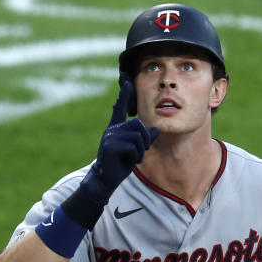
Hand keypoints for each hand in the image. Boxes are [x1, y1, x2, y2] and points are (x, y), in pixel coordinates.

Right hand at [81, 81, 158, 203]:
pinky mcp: (111, 146)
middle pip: (139, 125)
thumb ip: (144, 139)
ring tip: (134, 158)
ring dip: (141, 150)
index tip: (127, 83)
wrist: (106, 178)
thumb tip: (155, 130)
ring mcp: (110, 137)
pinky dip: (136, 157)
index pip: (120, 109)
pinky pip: (134, 147)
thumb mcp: (135, 150)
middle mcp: (112, 129)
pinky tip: (128, 162)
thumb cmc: (120, 164)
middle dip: (145, 140)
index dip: (124, 96)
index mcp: (116, 128)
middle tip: (140, 152)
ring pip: (138, 137)